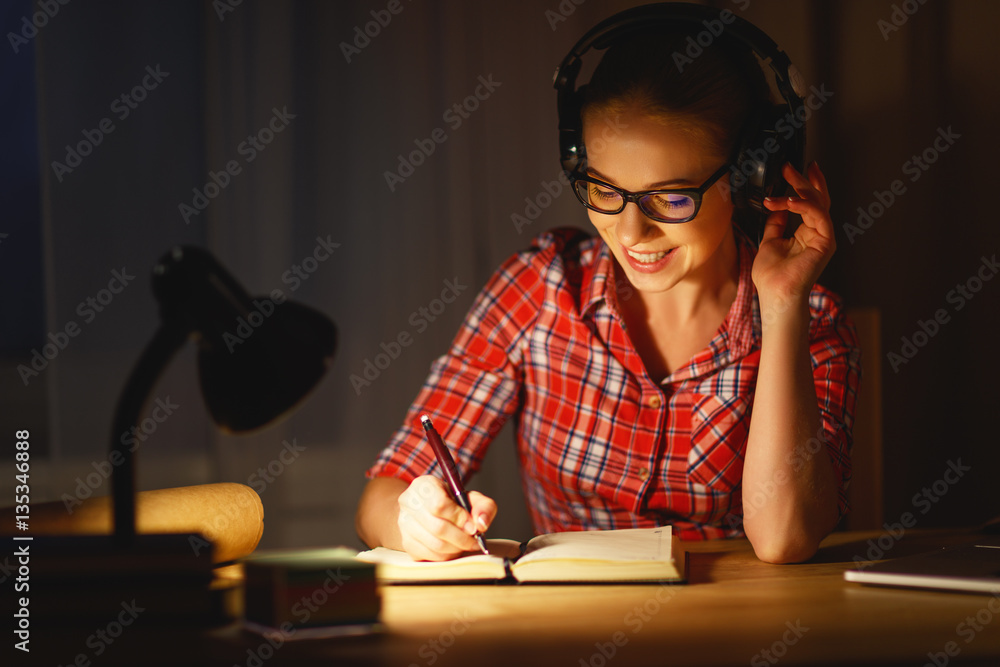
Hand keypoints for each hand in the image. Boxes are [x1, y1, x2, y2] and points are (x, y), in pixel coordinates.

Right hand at [396, 475, 496, 560]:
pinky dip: (447, 555)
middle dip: (462, 537)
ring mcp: (404, 523)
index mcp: (424, 485)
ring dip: (457, 548)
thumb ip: (483, 506)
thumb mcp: (470, 498)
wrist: (428, 511)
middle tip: (474, 540)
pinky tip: (453, 548)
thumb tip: (481, 523)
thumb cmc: (452, 503)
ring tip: (466, 544)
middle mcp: (409, 502)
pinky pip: (431, 556)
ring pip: (435, 545)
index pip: (439, 505)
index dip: (460, 518)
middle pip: (438, 527)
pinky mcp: (406, 543)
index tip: (473, 526)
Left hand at [753, 162, 834, 311]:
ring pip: (818, 203)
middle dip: (802, 180)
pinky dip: (804, 206)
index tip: (790, 170)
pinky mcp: (825, 242)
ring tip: (785, 179)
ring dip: (800, 189)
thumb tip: (776, 206)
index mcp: (806, 233)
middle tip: (789, 166)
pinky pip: (819, 216)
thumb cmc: (772, 276)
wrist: (775, 294)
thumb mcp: (769, 241)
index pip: (808, 203)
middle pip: (816, 199)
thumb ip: (775, 223)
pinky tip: (789, 201)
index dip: (802, 185)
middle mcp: (817, 233)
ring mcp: (823, 237)